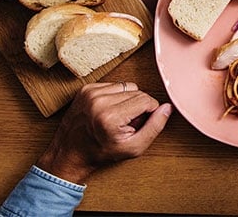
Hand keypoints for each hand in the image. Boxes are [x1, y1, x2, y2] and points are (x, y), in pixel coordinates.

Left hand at [35, 82, 170, 183]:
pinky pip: (114, 85)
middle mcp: (98, 101)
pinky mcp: (86, 89)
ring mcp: (90, 93)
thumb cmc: (100, 152)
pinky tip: (108, 110)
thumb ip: (155, 127)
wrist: (70, 153)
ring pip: (127, 86)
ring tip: (117, 117)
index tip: (139, 124)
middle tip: (126, 123)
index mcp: (110, 116)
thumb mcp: (133, 148)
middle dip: (138, 107)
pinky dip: (115, 97)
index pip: (146, 100)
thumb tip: (167, 108)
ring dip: (127, 100)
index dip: (149, 112)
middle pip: (138, 92)